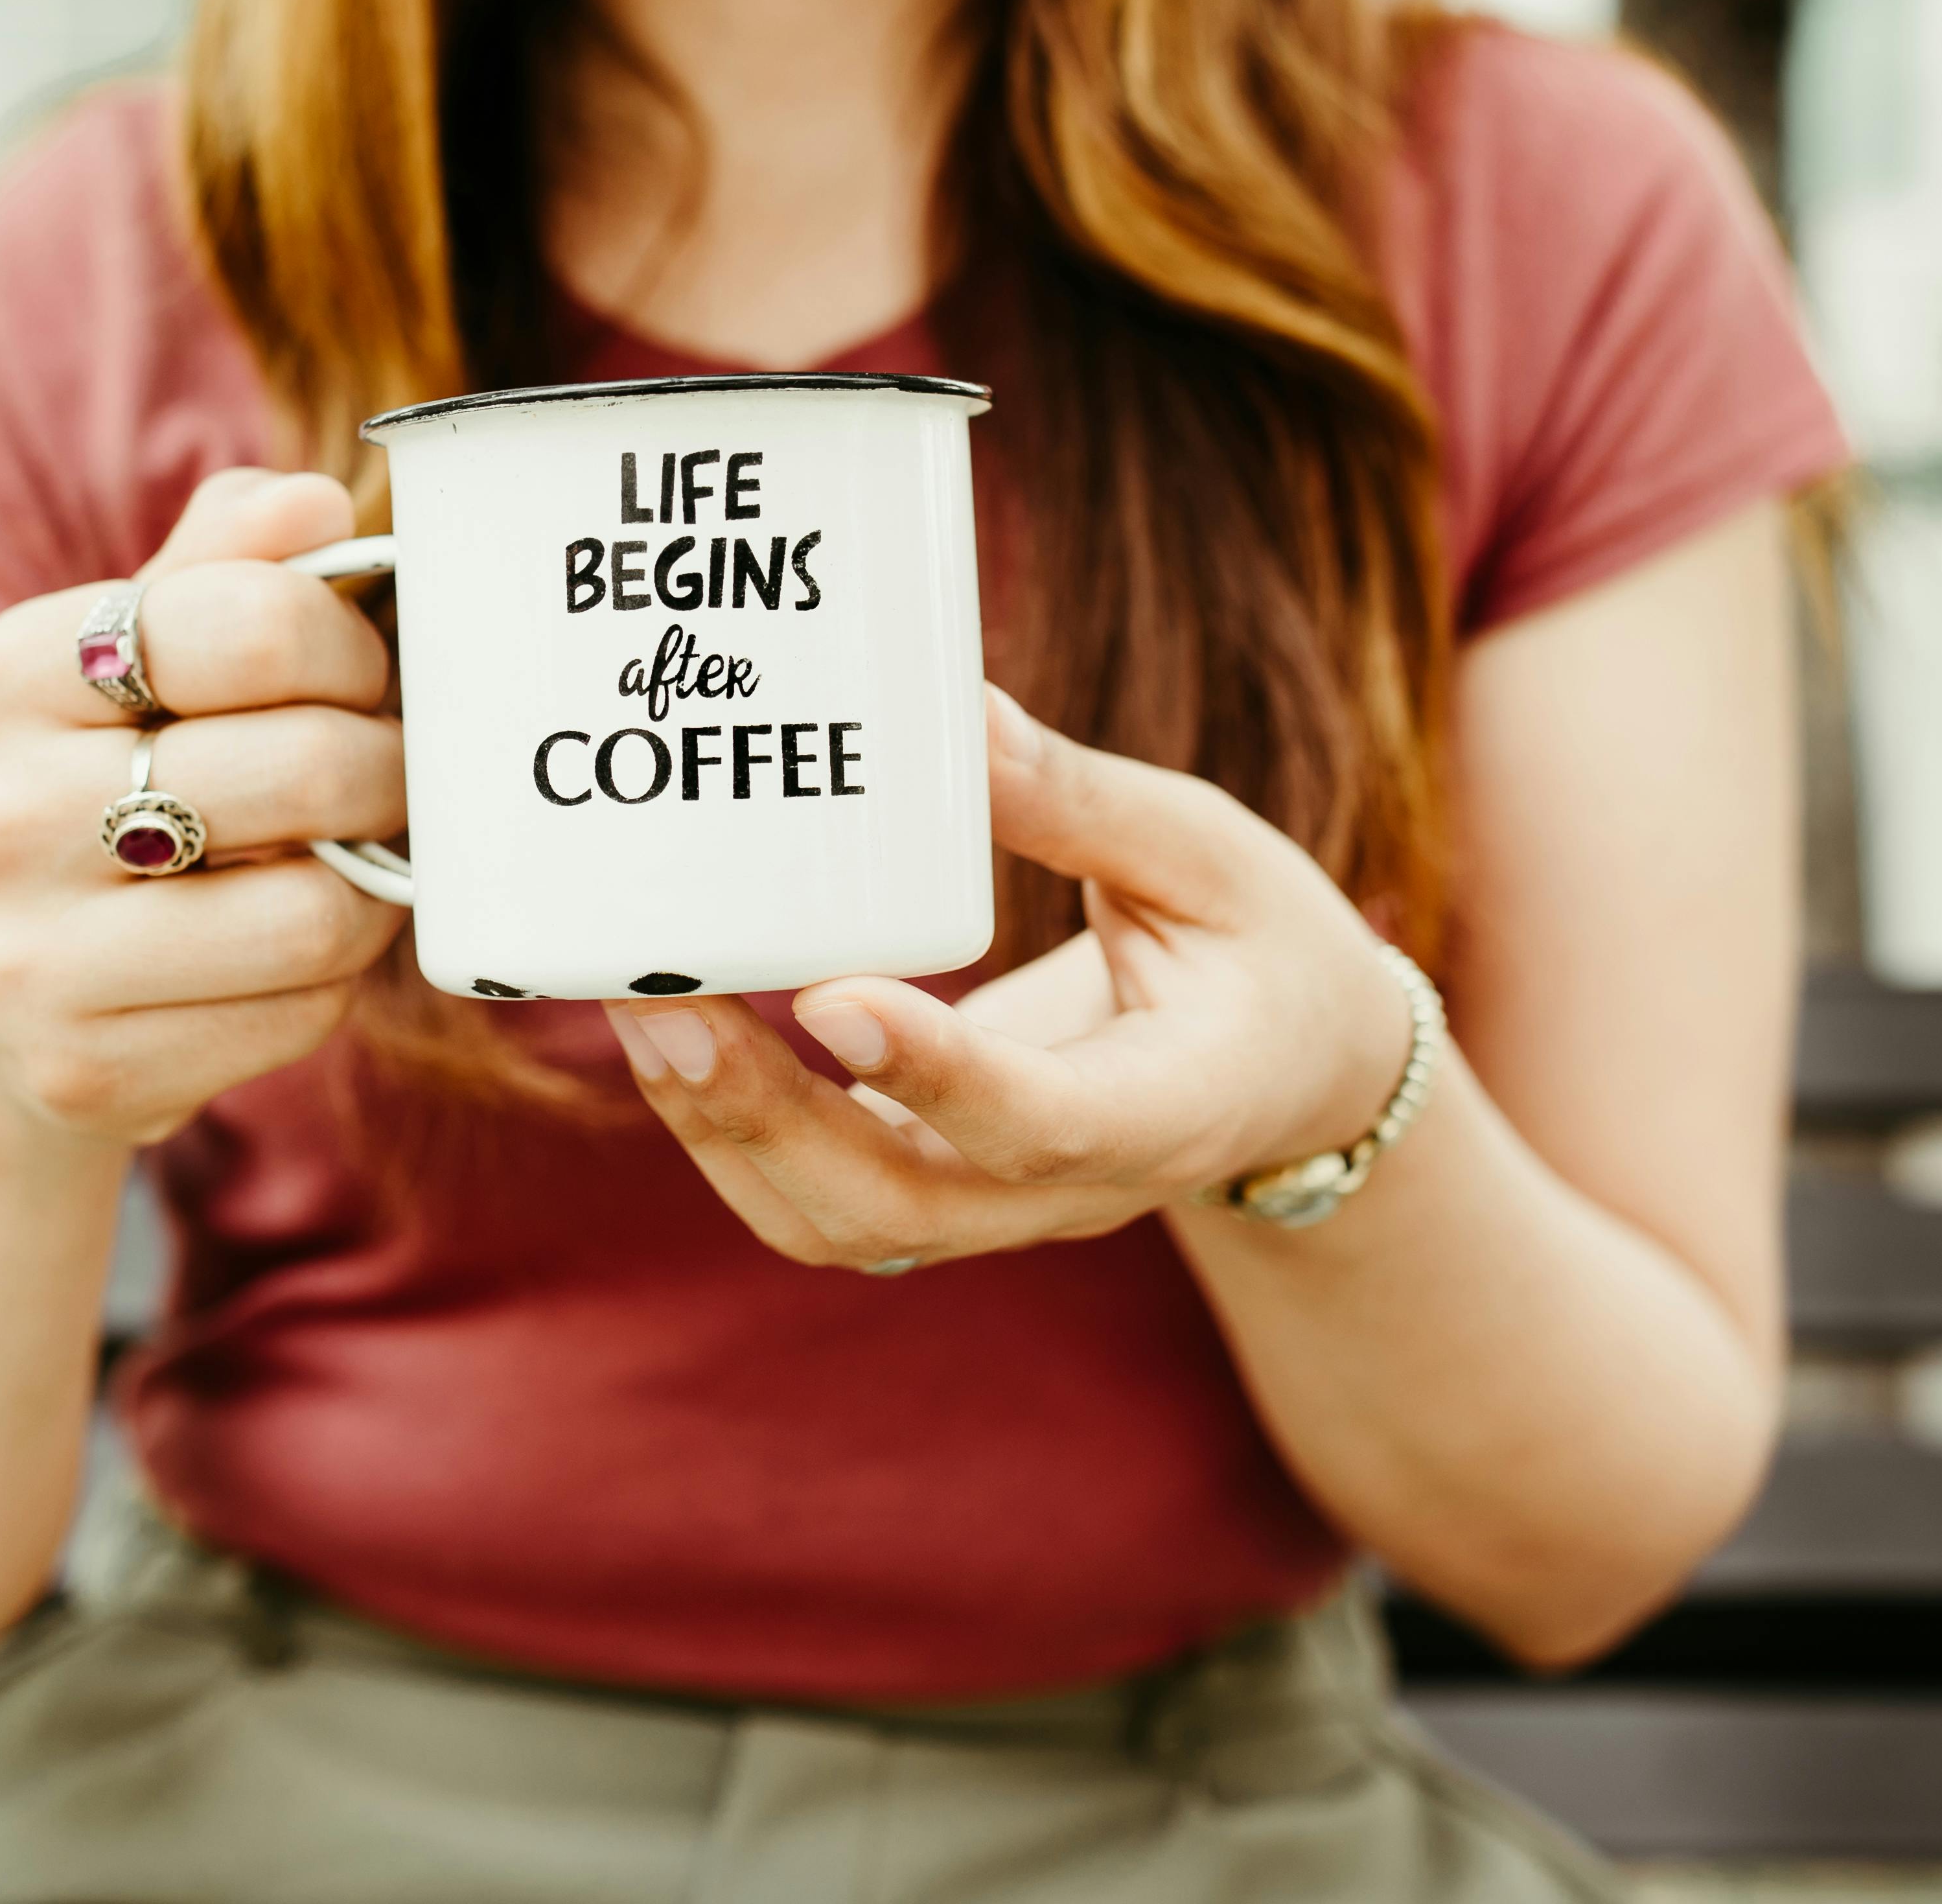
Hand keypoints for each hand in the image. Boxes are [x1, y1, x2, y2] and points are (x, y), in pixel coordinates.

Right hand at [0, 470, 409, 1144]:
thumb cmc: (108, 777)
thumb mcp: (135, 651)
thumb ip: (224, 562)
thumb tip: (316, 503)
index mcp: (13, 673)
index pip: (255, 622)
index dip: (350, 644)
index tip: (361, 670)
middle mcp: (2, 813)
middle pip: (308, 767)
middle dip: (390, 765)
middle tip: (392, 768)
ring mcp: (33, 956)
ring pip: (316, 912)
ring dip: (375, 884)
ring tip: (354, 856)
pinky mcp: (88, 1069)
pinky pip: (299, 1013)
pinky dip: (333, 978)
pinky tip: (295, 946)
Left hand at [602, 688, 1414, 1271]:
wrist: (1298, 1078)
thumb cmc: (1265, 951)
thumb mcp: (1214, 857)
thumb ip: (1085, 803)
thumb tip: (959, 714)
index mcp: (1170, 1109)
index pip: (1043, 1125)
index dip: (934, 1075)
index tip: (832, 995)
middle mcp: (1075, 1190)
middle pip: (902, 1208)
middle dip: (766, 1119)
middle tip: (662, 1007)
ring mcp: (1002, 1210)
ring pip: (843, 1227)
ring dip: (725, 1136)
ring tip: (642, 1013)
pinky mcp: (945, 1187)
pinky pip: (824, 1201)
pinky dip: (734, 1137)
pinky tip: (677, 1034)